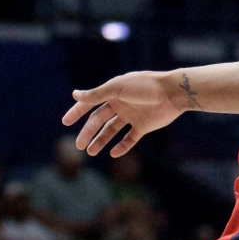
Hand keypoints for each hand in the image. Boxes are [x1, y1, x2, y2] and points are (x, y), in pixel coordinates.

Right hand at [63, 71, 196, 158]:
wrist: (173, 93)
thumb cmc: (145, 87)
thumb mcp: (117, 89)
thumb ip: (96, 94)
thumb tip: (75, 95)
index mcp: (113, 92)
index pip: (91, 103)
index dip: (78, 112)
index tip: (65, 122)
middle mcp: (121, 104)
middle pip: (99, 120)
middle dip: (88, 132)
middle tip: (79, 146)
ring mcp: (132, 115)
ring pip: (112, 130)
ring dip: (101, 141)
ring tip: (91, 152)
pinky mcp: (143, 126)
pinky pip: (130, 138)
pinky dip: (122, 146)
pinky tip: (113, 153)